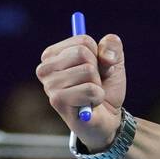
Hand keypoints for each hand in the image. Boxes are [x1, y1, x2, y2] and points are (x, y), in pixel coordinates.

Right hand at [35, 33, 126, 150]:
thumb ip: (112, 46)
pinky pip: (90, 89)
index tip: (95, 68)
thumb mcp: (114, 61)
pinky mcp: (57, 101)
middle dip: (97, 69)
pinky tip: (90, 104)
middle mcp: (45, 68)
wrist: (107, 117)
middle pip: (83, 52)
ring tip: (90, 94)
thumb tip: (105, 56)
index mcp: (53, 55)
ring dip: (97, 84)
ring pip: (87, 70)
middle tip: (93, 83)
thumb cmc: (105, 87)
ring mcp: (49, 85)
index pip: (83, 41)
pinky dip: (97, 96)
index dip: (98, 55)